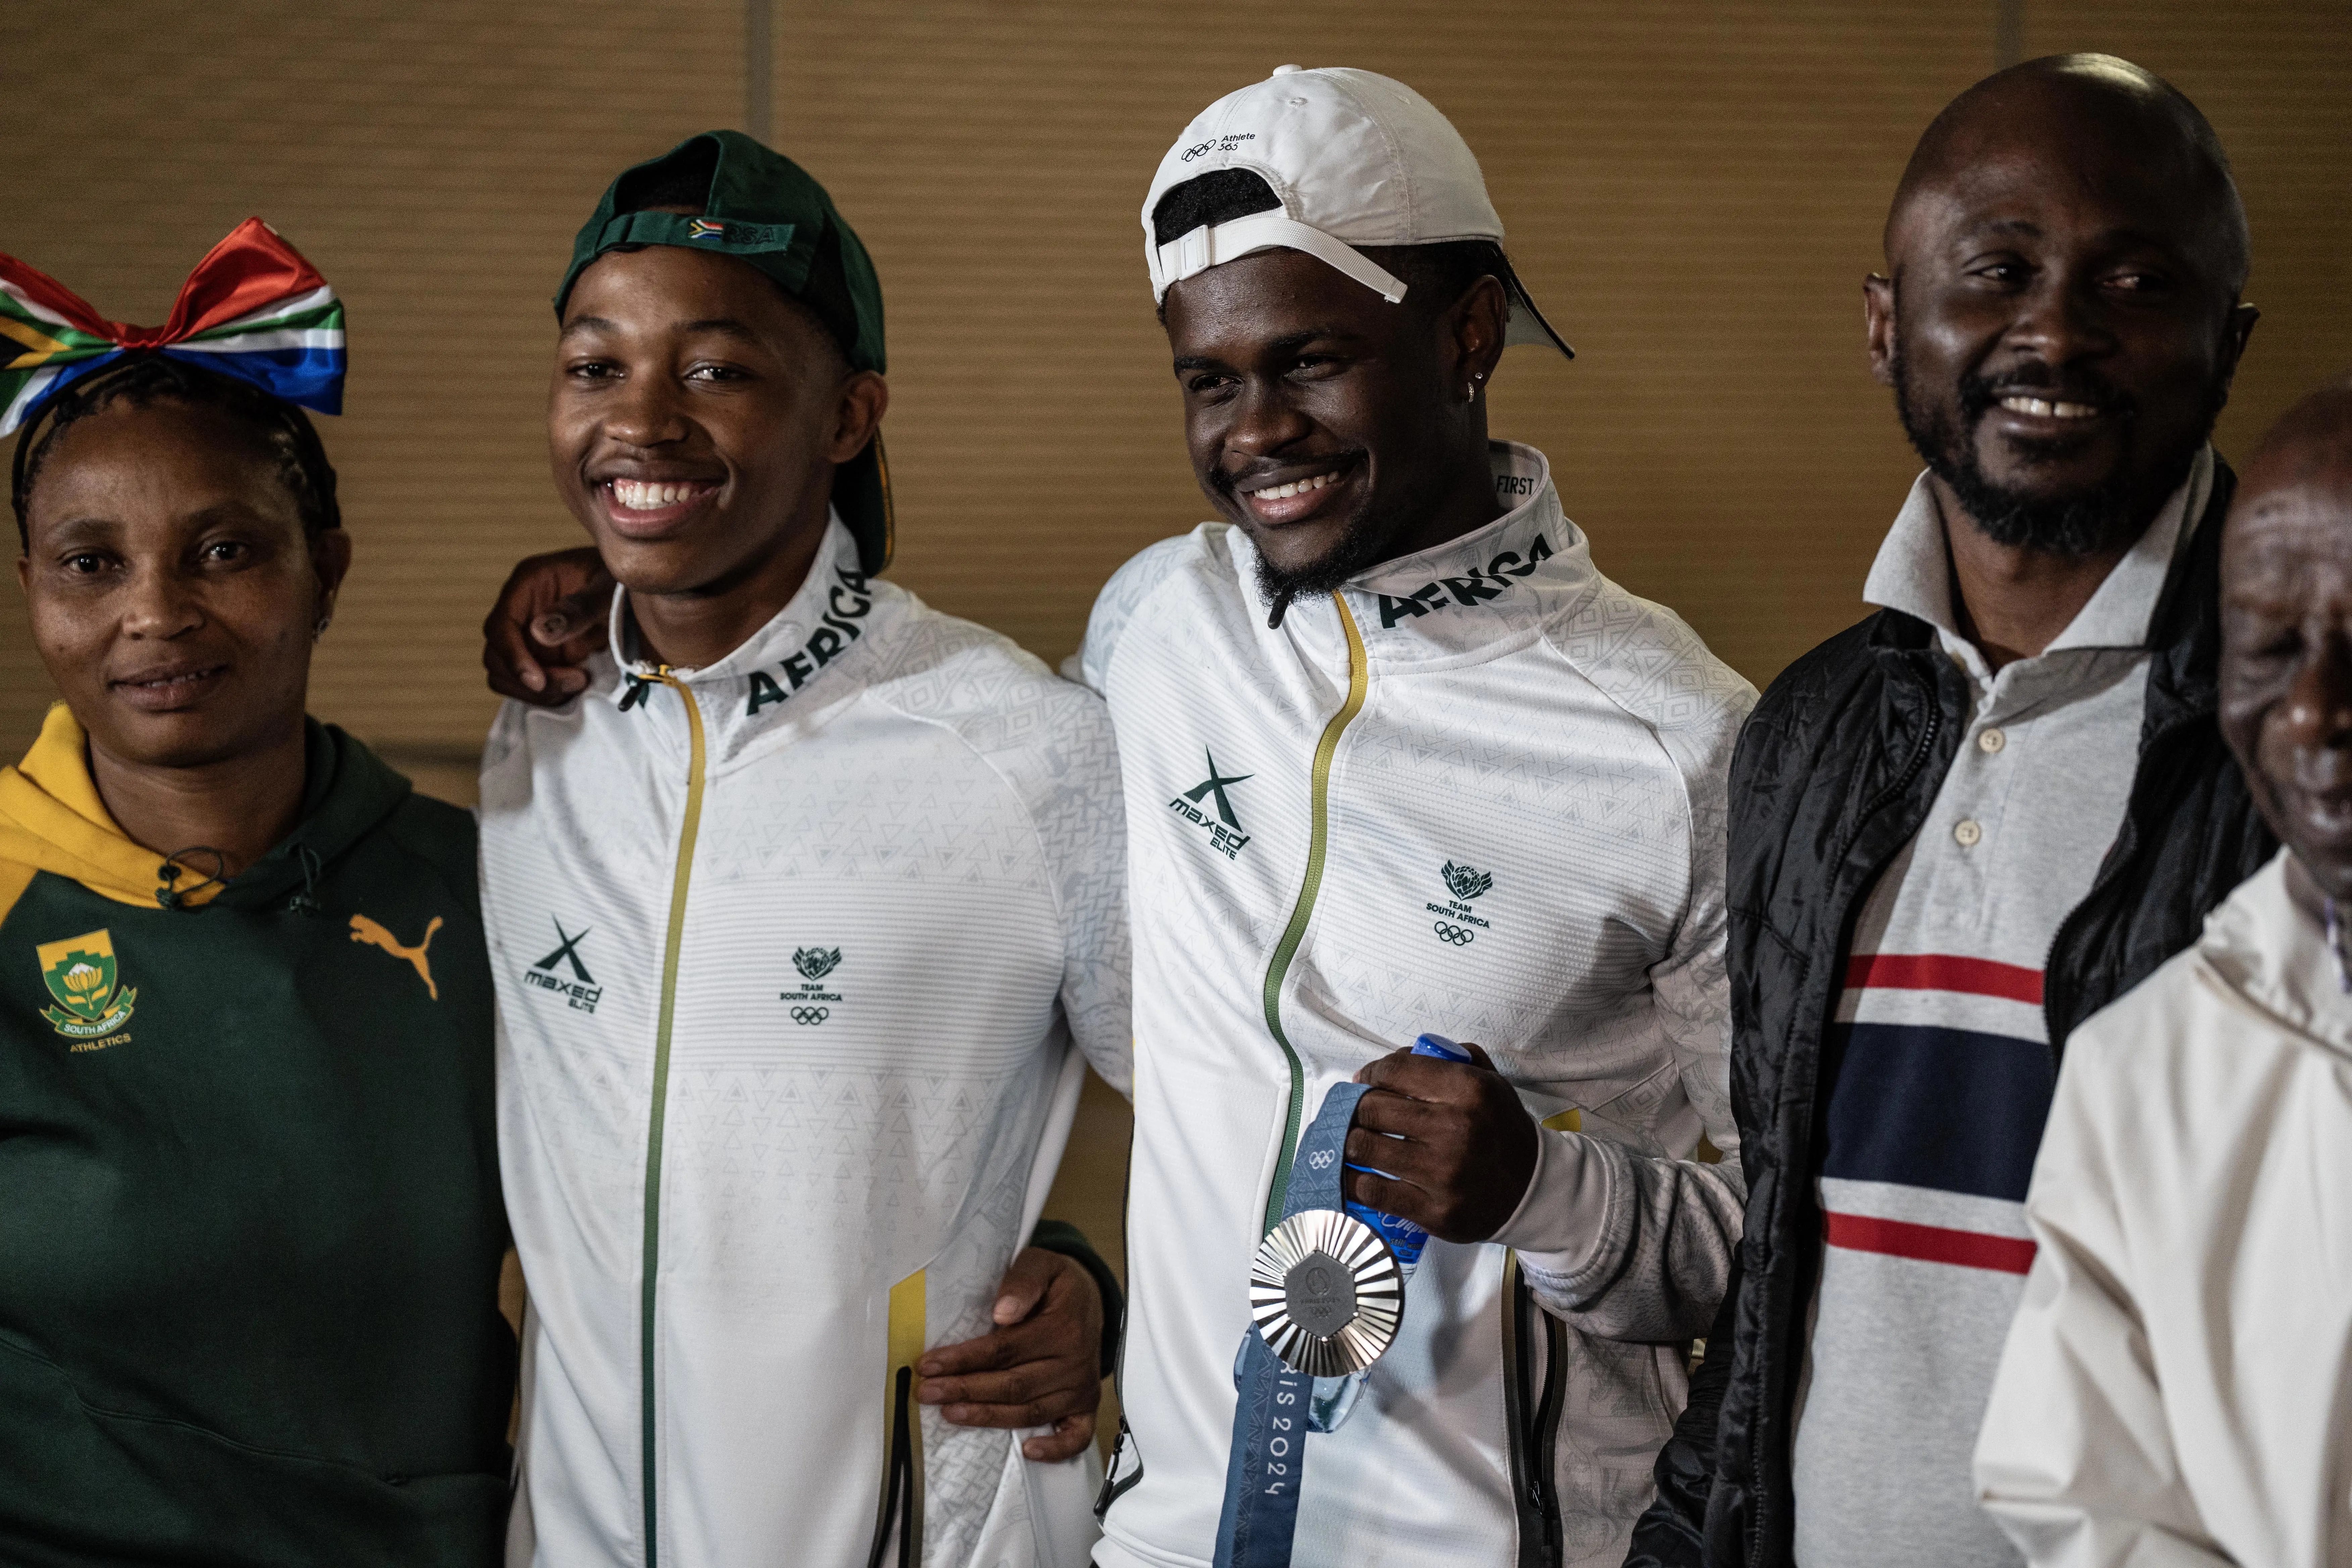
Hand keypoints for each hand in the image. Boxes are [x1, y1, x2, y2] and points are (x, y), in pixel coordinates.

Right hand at [482, 547, 614, 702]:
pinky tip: (576, 686)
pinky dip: (546, 694)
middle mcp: (519, 610)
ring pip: (506, 675)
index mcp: (528, 583)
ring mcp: (526, 635)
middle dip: (527, 680)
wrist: (632, 592)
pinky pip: (526, 683)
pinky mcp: (538, 656)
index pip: (500, 626)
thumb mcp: (607, 588)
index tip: (537, 681)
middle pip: (496, 656)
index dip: (513, 657)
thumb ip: (579, 608)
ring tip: (579, 682)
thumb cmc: (619, 580)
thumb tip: (539, 633)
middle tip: (575, 681)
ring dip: (537, 691)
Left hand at [915, 1246, 1103, 1460]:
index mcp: (1063, 1327)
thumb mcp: (1042, 1264)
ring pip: (1030, 1410)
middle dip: (965, 1389)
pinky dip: (1055, 1449)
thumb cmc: (1058, 1284)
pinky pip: (1076, 1435)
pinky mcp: (1086, 1406)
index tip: (928, 1364)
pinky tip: (1028, 1451)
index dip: (964, 1359)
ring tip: (949, 1413)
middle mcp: (1074, 1363)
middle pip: (1012, 1384)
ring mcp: (1081, 1389)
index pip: (1004, 1349)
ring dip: (987, 1416)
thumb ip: (1022, 1282)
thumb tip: (1002, 1312)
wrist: (1093, 1299)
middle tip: (927, 1392)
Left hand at [1344, 1041, 1538, 1243]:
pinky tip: (1357, 1173)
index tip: (1364, 1080)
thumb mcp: (1488, 1081)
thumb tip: (1393, 1060)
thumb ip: (1445, 1059)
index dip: (1371, 1072)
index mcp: (1469, 1090)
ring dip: (1353, 1141)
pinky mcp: (1433, 1210)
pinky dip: (1355, 1179)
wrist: (1532, 1188)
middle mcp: (1455, 1129)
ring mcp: (1442, 1173)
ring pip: (1364, 1147)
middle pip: (1372, 1108)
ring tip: (1357, 1140)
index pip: (1396, 1070)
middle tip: (1360, 1113)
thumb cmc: (1501, 1129)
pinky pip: (1372, 1190)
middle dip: (1358, 1107)